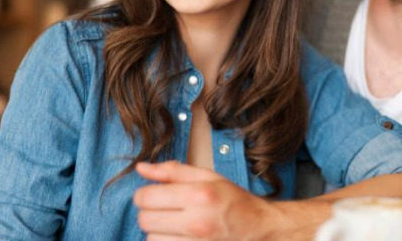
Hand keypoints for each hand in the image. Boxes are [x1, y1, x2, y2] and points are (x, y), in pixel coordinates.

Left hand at [133, 161, 287, 240]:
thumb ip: (172, 171)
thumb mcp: (208, 177)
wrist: (260, 229)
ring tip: (175, 225)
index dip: (144, 195)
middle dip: (149, 213)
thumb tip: (141, 168)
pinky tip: (179, 236)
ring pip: (151, 239)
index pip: (145, 197)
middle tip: (165, 210)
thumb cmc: (234, 201)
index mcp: (199, 195)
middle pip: (144, 220)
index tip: (154, 195)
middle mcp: (196, 222)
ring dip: (158, 232)